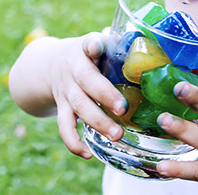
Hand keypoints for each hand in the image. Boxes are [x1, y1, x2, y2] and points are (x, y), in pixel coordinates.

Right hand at [9, 30, 126, 159]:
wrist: (47, 65)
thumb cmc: (85, 55)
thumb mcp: (96, 43)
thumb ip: (117, 45)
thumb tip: (149, 46)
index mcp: (84, 50)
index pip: (88, 44)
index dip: (93, 45)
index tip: (98, 46)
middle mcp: (72, 70)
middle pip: (87, 83)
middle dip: (105, 96)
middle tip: (123, 109)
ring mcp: (66, 91)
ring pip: (78, 108)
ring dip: (98, 122)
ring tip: (117, 135)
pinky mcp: (62, 108)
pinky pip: (64, 127)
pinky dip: (74, 143)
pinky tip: (88, 154)